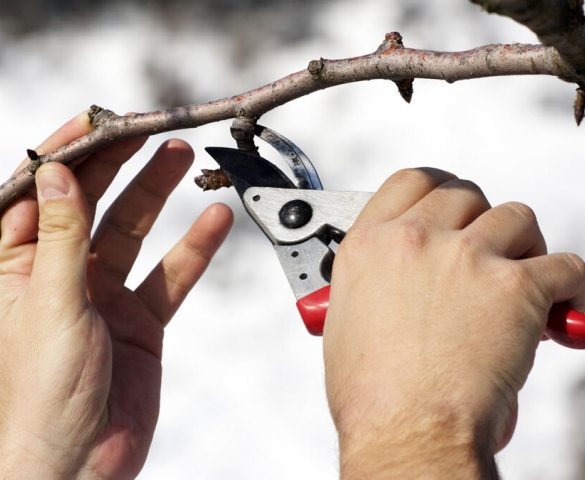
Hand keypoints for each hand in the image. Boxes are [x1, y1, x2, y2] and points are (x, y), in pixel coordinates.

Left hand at [0, 112, 232, 477]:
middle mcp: (61, 274)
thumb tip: (60, 175)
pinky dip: (194, 249)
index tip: (99, 121)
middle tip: (151, 132)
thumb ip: (60, 238)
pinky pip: (171, 275)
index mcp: (17, 267)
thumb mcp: (49, 305)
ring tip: (183, 159)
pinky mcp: (140, 318)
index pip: (41, 194)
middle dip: (121, 165)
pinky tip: (214, 222)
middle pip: (94, 204)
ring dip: (159, 195)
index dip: (69, 154)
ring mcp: (104, 294)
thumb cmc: (42, 397)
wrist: (81, 464)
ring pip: (135, 231)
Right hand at [323, 168, 584, 478]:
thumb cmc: (371, 392)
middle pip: (465, 193)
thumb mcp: (347, 318)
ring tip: (519, 277)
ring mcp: (465, 257)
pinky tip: (557, 307)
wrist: (405, 430)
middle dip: (479, 220)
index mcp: (371, 244)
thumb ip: (373, 280)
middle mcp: (416, 240)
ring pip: (514, 217)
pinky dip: (568, 285)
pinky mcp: (515, 286)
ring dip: (522, 244)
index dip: (437, 189)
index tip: (451, 204)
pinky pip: (564, 265)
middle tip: (487, 251)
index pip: (411, 181)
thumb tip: (395, 280)